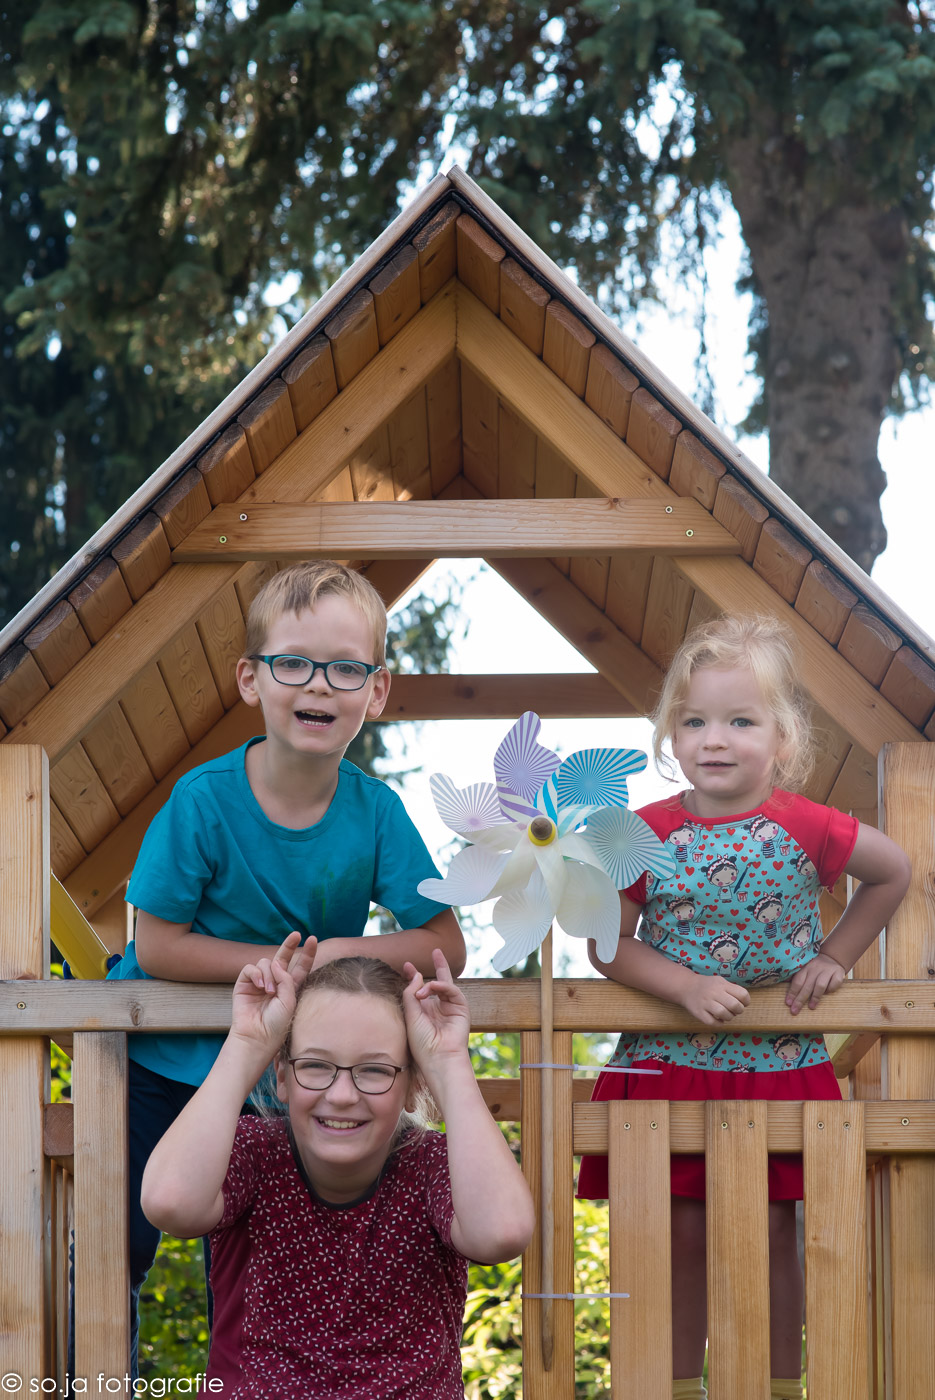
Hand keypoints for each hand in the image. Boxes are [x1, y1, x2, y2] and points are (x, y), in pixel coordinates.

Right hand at [230, 932, 316, 1053]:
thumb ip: (286, 979)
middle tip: (295, 934)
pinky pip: (250, 968)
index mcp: (290, 988)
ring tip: (269, 991)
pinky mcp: (244, 984)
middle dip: (288, 945)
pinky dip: (256, 974)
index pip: (300, 967)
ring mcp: (259, 983)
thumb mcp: (289, 1001)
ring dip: (269, 974)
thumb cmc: (277, 1024)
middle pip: (282, 958)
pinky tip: (260, 987)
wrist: (257, 1037)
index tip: (312, 939)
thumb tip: (276, 962)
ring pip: (265, 963)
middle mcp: (275, 983)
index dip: (306, 953)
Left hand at [402, 948, 470, 1066]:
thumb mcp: (410, 1015)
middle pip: (438, 982)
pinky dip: (441, 986)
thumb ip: (411, 993)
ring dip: (431, 984)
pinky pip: (452, 990)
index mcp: (424, 1011)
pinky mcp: (461, 1007)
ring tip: (422, 992)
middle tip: (435, 950)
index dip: (414, 977)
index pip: (420, 989)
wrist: (438, 1057)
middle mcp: (437, 1007)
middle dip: (438, 966)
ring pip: (445, 984)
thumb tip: (417, 974)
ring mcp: (450, 1007)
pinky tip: (432, 988)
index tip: (407, 966)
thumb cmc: (421, 1042)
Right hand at [679, 972, 749, 1024]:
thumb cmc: (707, 985)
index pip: (742, 994)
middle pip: (734, 1005)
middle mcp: (714, 993)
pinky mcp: (699, 1013)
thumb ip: (732, 989)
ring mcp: (706, 1003)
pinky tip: (718, 1020)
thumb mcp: (720, 981)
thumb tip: (744, 1002)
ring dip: (729, 1017)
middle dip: (738, 1011)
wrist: (686, 987)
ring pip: (724, 1014)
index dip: (746, 1001)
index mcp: (722, 984)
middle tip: (735, 1011)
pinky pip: (713, 1022)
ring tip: (726, 1015)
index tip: (743, 1003)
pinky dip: (719, 1023)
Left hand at [785, 952, 845, 1013]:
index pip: (797, 981)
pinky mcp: (838, 972)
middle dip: (800, 999)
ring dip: (815, 997)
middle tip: (795, 1010)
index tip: (788, 1003)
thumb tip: (788, 994)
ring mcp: (827, 970)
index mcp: (805, 968)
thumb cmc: (815, 968)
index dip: (792, 993)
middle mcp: (815, 968)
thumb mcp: (806, 969)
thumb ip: (798, 979)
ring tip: (811, 1007)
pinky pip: (834, 983)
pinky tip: (827, 993)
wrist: (832, 958)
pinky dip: (831, 989)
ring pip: (820, 985)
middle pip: (807, 985)